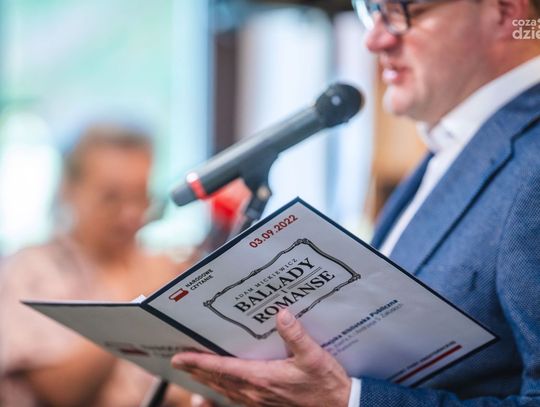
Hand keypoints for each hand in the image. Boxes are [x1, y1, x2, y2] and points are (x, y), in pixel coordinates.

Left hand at [171, 310, 351, 406]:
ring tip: (195, 369)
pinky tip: (223, 384)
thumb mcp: (314, 356)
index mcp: (262, 378)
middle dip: (196, 369)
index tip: (179, 357)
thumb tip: (281, 314)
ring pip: (225, 390)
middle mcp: (255, 392)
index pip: (222, 368)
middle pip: (217, 380)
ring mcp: (259, 402)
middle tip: (178, 360)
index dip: (198, 362)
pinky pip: (236, 397)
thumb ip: (296, 335)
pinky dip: (223, 388)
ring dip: (207, 379)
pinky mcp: (266, 406)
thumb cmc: (326, 384)